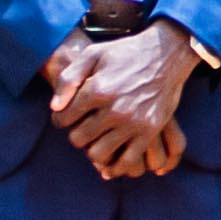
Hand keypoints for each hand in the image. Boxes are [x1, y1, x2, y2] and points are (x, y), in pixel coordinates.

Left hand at [49, 23, 202, 177]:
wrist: (166, 54)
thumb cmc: (126, 52)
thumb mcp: (93, 54)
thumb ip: (69, 78)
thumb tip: (55, 107)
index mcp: (98, 89)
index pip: (64, 118)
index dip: (59, 119)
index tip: (65, 117)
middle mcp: (114, 109)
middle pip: (78, 138)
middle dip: (75, 134)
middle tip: (81, 127)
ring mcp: (133, 123)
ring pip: (98, 154)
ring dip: (92, 150)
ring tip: (96, 140)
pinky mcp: (149, 132)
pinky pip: (127, 162)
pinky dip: (115, 167)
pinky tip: (110, 162)